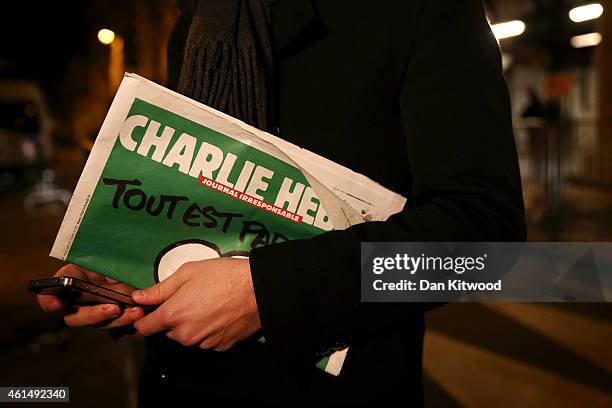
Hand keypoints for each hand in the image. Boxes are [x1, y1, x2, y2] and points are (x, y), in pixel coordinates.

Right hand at [36, 264, 144, 328]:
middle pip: (73, 316)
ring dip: (116, 321)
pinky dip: (128, 321)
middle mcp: (81, 297)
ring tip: (135, 312)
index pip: (50, 292)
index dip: (48, 300)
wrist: (143, 264)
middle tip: (113, 309)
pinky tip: (139, 313)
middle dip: (91, 316)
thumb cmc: (121, 256)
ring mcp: (97, 308)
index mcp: (73, 277)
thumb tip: (110, 280)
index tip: (55, 305)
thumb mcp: (111, 256)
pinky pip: (116, 325)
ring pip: (98, 324)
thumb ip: (105, 265)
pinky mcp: (114, 315)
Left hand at [132, 258, 260, 350]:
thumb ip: (159, 289)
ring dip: (192, 324)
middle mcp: (186, 334)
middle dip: (174, 318)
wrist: (257, 289)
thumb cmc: (224, 276)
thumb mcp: (187, 273)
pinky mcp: (220, 346)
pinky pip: (206, 340)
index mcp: (173, 315)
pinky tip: (219, 313)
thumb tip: (138, 298)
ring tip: (208, 303)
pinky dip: (209, 329)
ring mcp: (204, 342)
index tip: (151, 308)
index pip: (144, 328)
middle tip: (190, 297)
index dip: (145, 317)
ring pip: (188, 336)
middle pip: (168, 331)